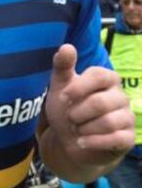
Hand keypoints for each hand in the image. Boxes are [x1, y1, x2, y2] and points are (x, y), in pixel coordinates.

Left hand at [44, 44, 134, 167]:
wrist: (69, 140)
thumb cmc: (66, 108)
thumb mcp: (60, 86)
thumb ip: (62, 66)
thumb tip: (67, 47)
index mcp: (107, 79)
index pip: (99, 76)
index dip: (79, 88)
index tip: (63, 97)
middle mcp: (121, 96)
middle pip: (100, 103)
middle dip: (77, 113)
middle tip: (70, 117)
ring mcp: (127, 117)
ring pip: (108, 123)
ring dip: (84, 128)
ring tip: (76, 129)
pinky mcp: (128, 138)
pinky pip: (116, 139)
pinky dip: (93, 141)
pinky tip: (81, 141)